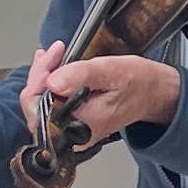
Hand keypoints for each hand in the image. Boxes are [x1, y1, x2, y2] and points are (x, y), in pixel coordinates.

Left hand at [37, 48, 182, 148]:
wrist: (153, 94)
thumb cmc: (138, 84)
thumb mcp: (112, 71)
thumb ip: (81, 76)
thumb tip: (52, 82)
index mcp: (80, 126)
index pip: (38, 106)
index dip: (40, 78)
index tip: (53, 56)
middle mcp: (72, 135)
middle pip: (34, 106)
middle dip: (40, 75)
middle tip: (52, 53)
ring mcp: (70, 131)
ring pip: (40, 105)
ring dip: (44, 77)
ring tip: (53, 56)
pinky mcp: (71, 123)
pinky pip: (50, 105)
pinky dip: (50, 83)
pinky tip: (56, 68)